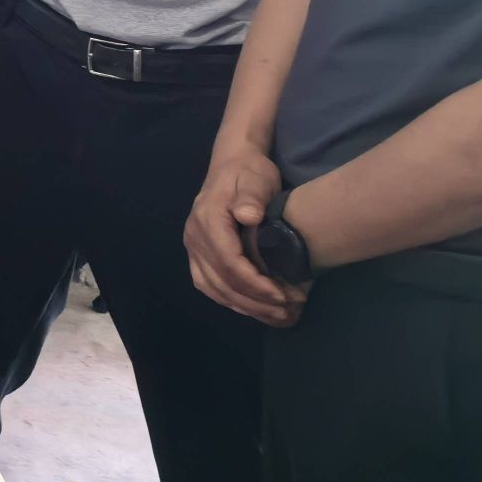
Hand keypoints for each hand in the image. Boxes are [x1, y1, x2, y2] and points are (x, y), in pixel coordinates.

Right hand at [185, 146, 306, 326]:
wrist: (232, 164)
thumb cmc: (248, 173)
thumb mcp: (255, 178)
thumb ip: (252, 196)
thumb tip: (248, 215)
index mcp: (207, 220)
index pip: (229, 263)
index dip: (256, 285)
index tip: (283, 296)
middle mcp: (194, 237)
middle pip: (222, 282)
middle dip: (255, 302)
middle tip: (288, 313)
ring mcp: (193, 248)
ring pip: (215, 289)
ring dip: (246, 308)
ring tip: (277, 317)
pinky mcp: (197, 255)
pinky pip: (210, 286)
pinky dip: (231, 301)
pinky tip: (254, 308)